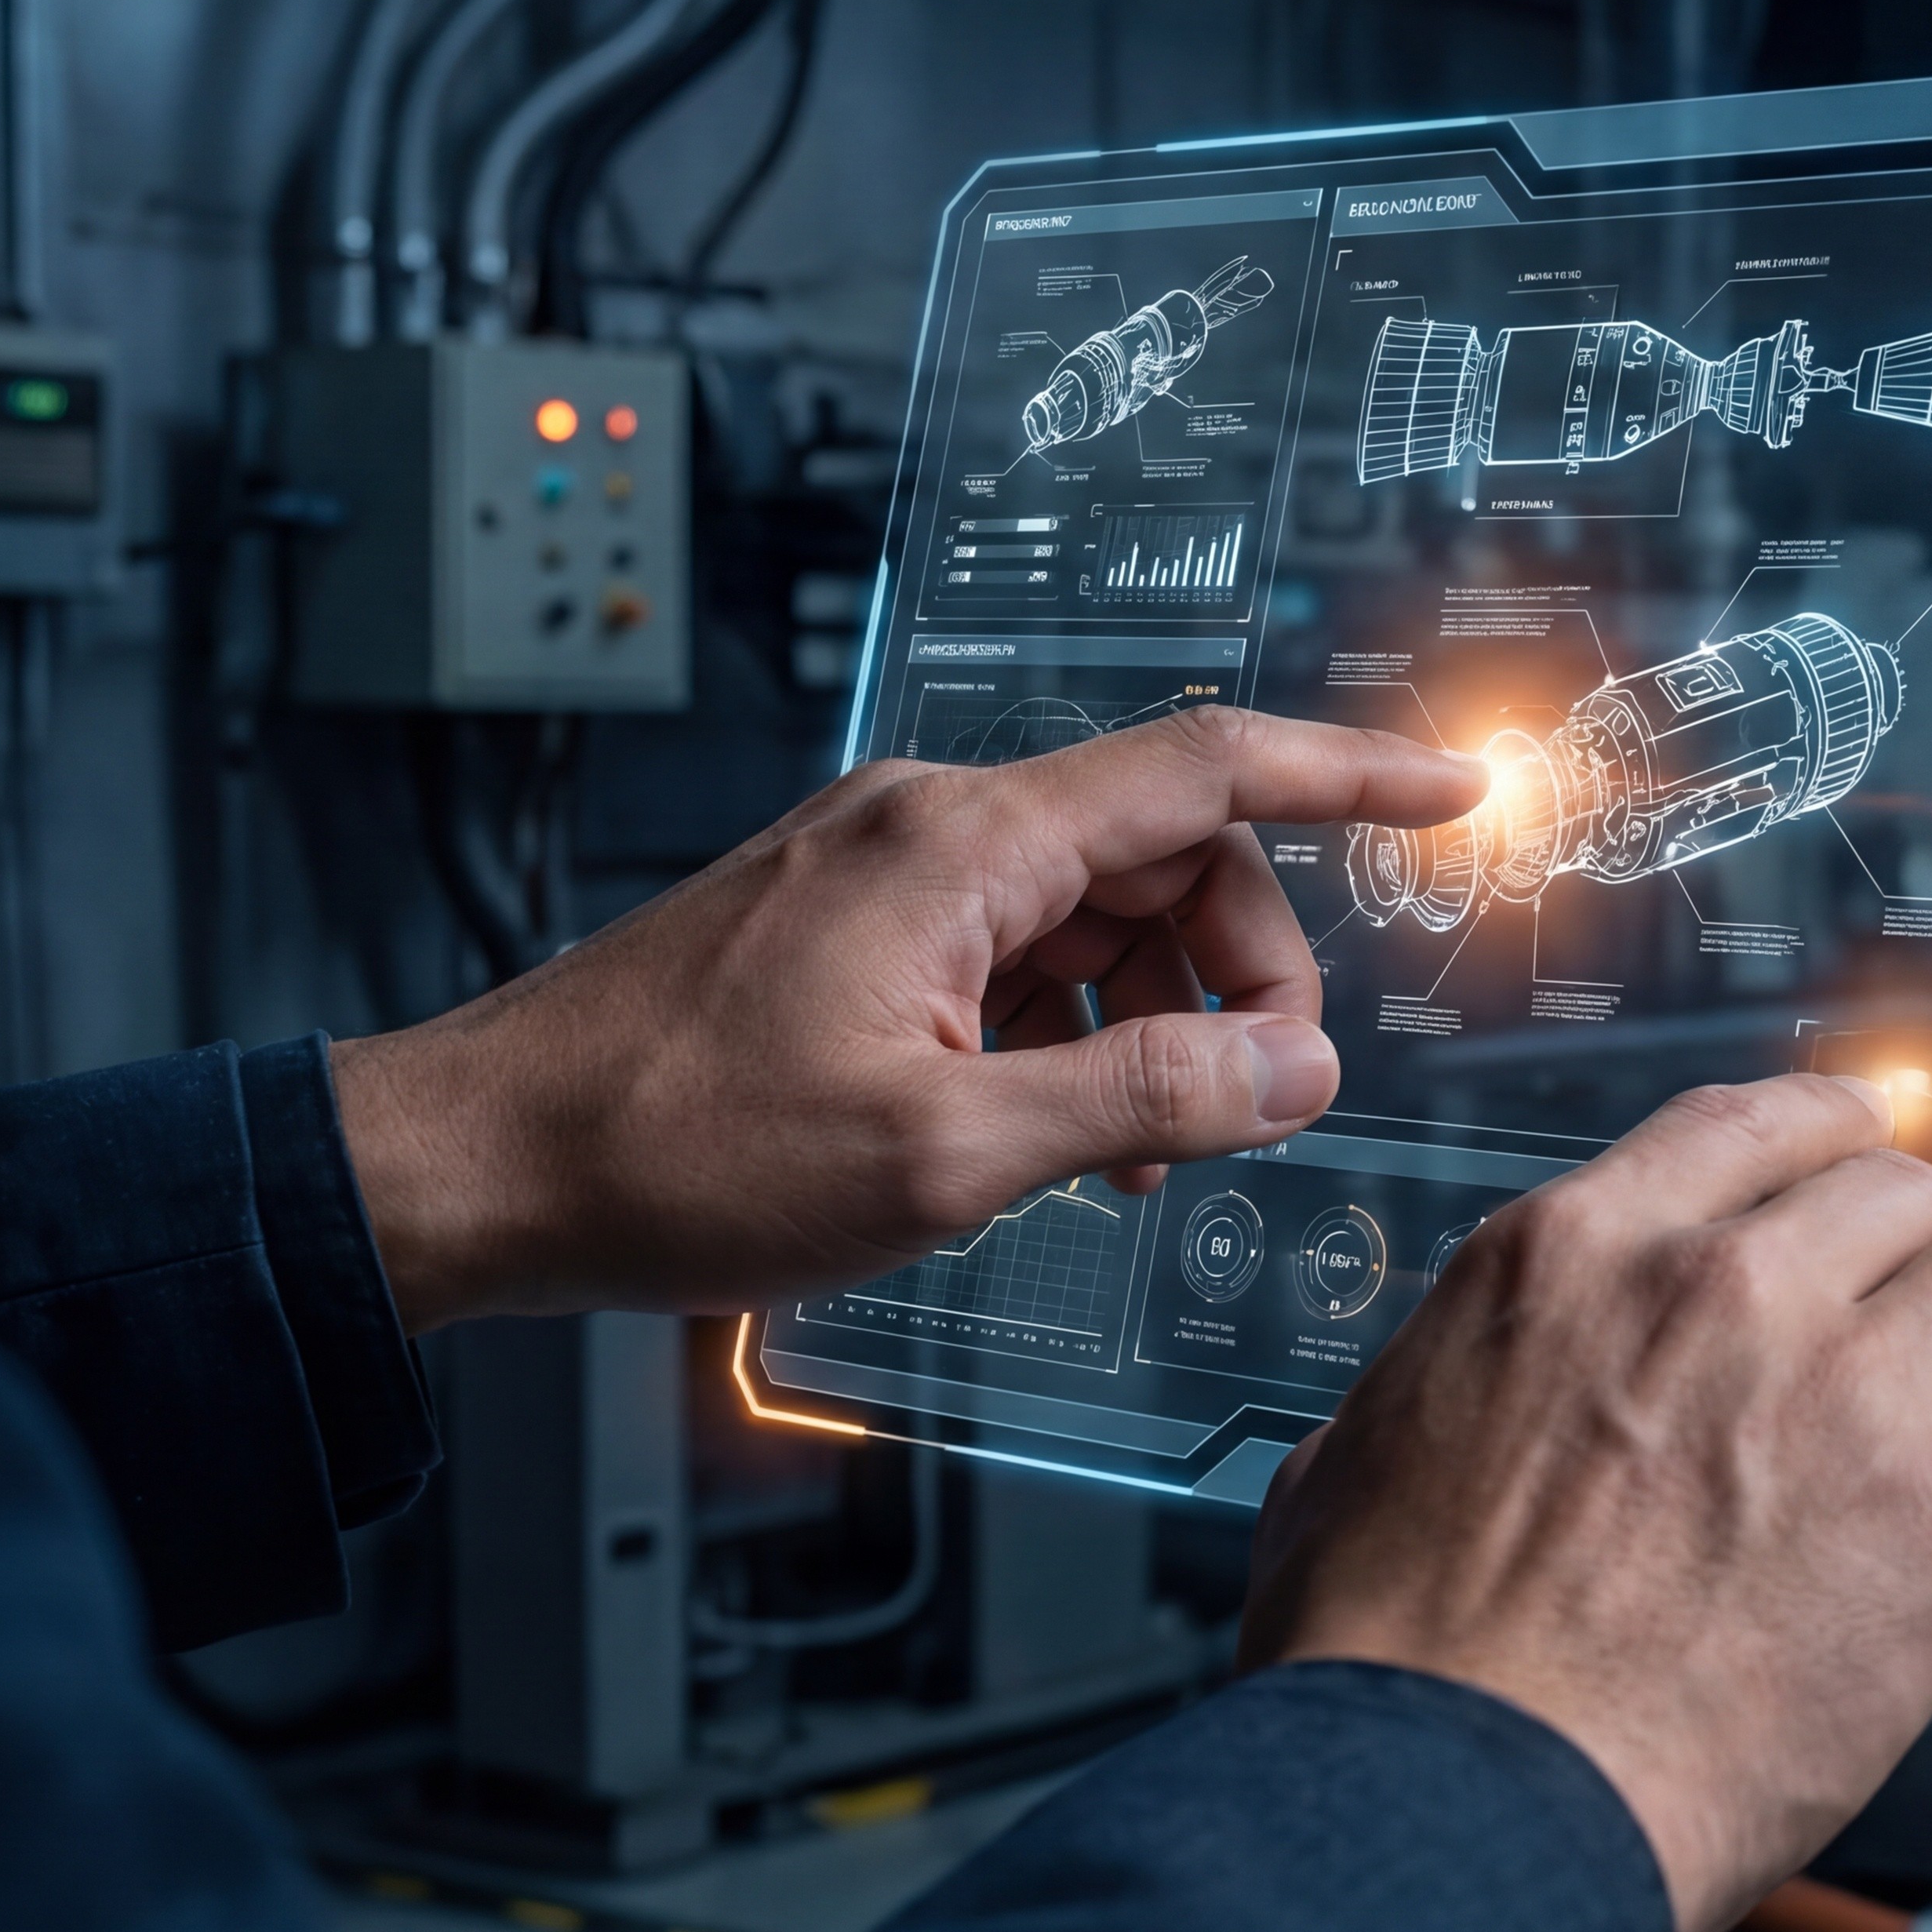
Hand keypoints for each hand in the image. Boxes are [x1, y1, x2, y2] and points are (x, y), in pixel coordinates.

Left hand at [332, 707, 1481, 1332]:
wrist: (478, 1165)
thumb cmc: (673, 1155)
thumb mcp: (943, 1157)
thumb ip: (1142, 1101)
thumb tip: (1292, 1072)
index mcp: (961, 843)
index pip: (1209, 767)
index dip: (1353, 774)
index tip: (1453, 787)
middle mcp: (926, 821)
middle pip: (1163, 853)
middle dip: (1239, 972)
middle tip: (1248, 1106)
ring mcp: (879, 865)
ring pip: (1091, 908)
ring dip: (1150, 1015)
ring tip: (1129, 1150)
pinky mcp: (845, 920)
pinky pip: (1011, 943)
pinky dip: (1066, 1025)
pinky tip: (1047, 1129)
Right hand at [1237, 1075, 1931, 1931]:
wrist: (1451, 1804)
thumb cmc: (1388, 1671)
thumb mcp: (1356, 1462)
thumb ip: (1428, 1394)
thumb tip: (1419, 1413)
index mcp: (1572, 1258)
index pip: (1758, 1124)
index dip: (1842, 1145)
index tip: (1873, 1174)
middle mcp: (1718, 1290)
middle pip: (1903, 1189)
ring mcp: (1842, 1393)